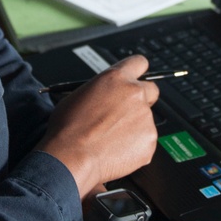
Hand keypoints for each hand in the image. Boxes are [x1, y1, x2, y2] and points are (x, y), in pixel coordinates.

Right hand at [37, 56, 158, 197]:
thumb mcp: (79, 95)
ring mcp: (145, 117)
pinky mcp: (149, 139)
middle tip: (125, 113)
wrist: (71, 157)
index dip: (137, 73)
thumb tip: (108, 95)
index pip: (139, 63)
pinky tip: (116, 150)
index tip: (136, 80)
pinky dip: (135, 146)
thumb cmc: (68, 129)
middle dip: (142, 99)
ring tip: (111, 138)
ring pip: (146, 118)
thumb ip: (102, 91)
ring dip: (134, 126)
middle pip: (151, 90)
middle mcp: (135, 93)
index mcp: (116, 78)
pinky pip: (146, 140)